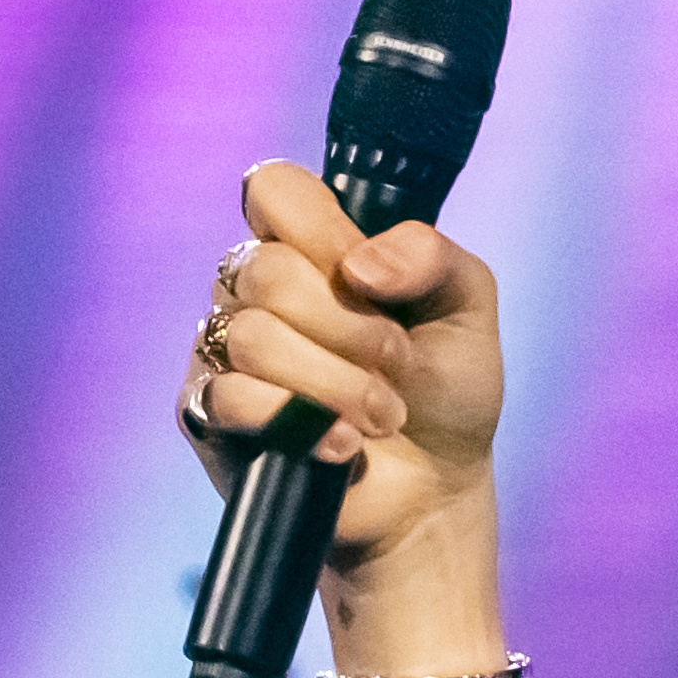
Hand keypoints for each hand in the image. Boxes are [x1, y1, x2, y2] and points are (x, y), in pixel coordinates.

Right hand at [177, 160, 504, 569]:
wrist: (435, 488)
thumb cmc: (446, 391)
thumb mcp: (469, 309)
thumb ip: (434, 257)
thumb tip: (363, 262)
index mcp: (311, 249)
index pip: (273, 189)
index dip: (320, 229)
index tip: (367, 277)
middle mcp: (255, 290)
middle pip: (268, 272)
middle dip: (355, 329)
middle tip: (400, 364)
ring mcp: (226, 350)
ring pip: (255, 338)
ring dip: (342, 384)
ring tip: (386, 415)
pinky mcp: (208, 414)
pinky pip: (233, 397)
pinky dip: (304, 423)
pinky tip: (343, 445)